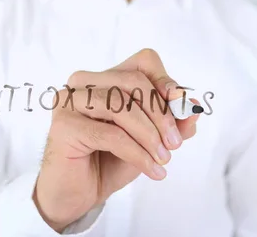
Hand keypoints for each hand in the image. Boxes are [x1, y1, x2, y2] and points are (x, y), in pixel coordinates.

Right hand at [33, 48, 200, 231]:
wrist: (78, 195)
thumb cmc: (109, 161)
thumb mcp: (149, 140)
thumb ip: (172, 123)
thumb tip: (193, 107)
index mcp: (103, 78)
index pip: (143, 62)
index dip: (165, 81)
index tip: (181, 108)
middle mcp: (82, 82)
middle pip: (133, 81)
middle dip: (161, 113)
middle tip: (174, 143)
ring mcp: (69, 100)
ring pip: (121, 106)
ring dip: (149, 135)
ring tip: (163, 158)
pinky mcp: (63, 125)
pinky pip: (111, 134)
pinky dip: (138, 153)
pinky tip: (152, 169)